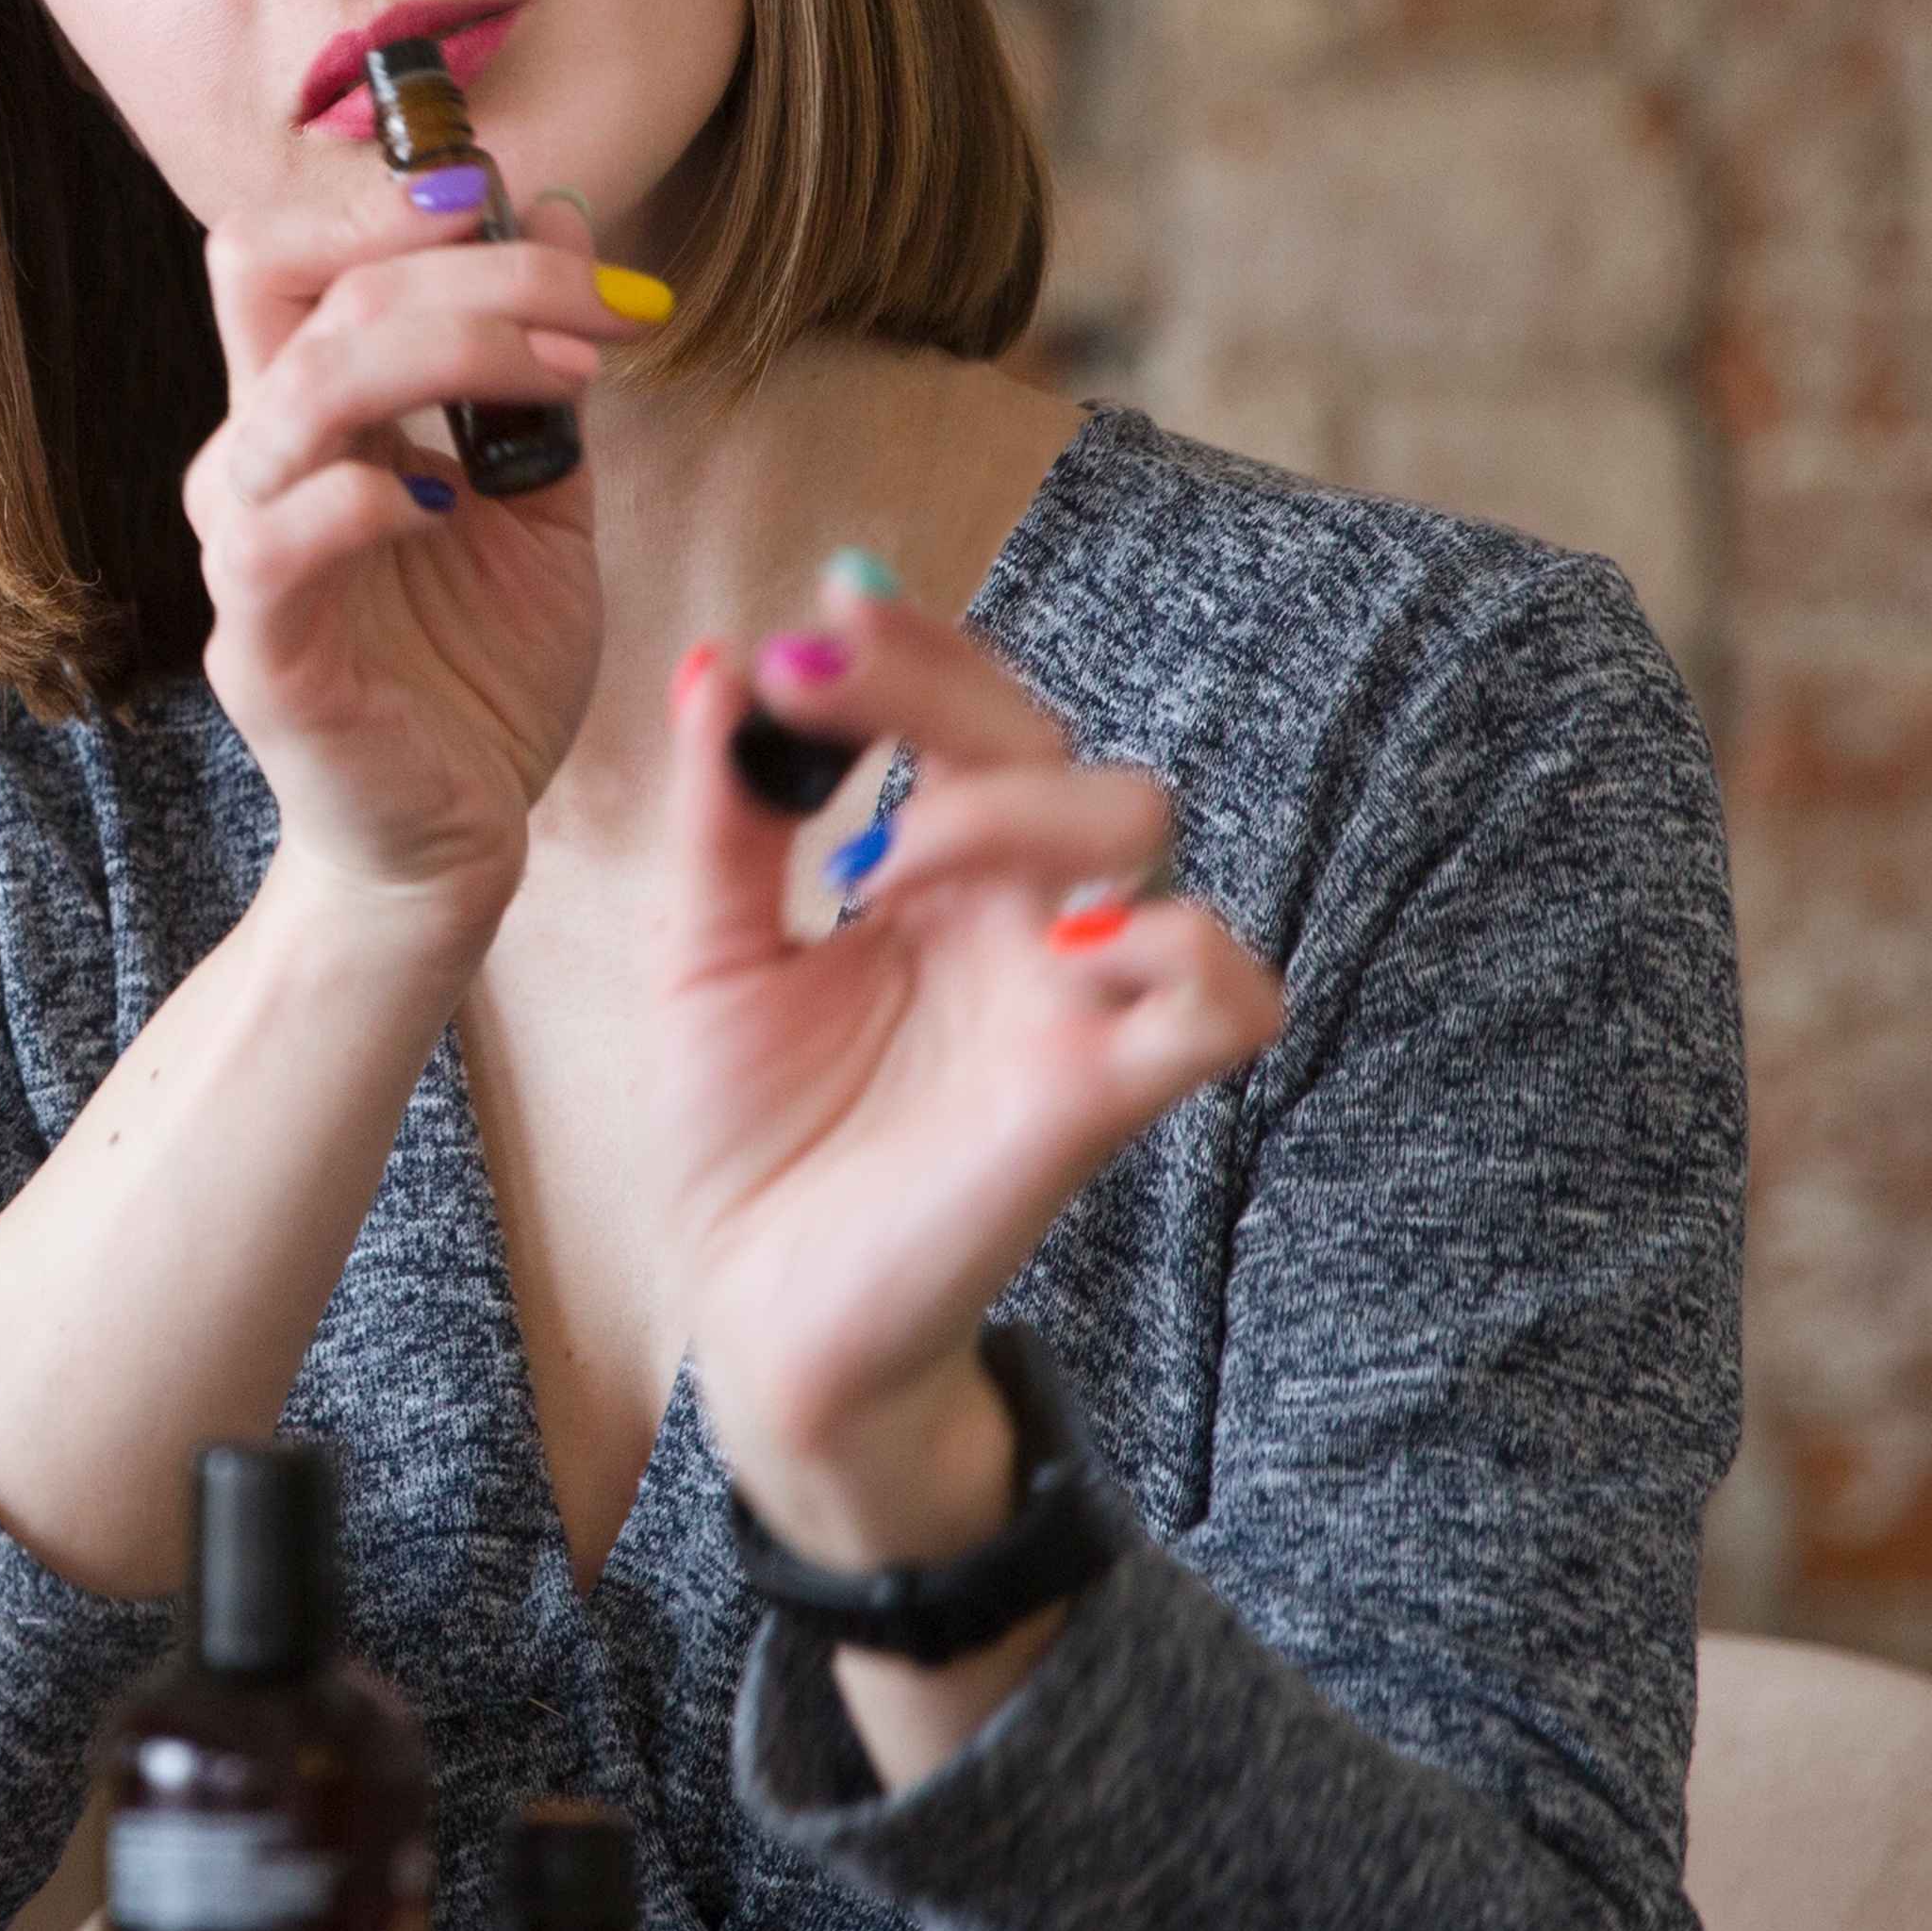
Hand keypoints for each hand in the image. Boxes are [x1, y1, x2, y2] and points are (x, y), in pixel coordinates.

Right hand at [185, 172, 623, 945]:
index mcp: (309, 422)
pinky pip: (275, 542)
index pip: (290, 256)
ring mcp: (246, 558)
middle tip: (602, 307)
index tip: (520, 208)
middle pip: (308, 292)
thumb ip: (539, 373)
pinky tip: (450, 502)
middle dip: (474, 269)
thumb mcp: (542, 501)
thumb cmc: (480, 676)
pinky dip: (364, 497)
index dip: (388, 205)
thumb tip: (563, 213)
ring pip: (300, 391)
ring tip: (570, 378)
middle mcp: (258, 469)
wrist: (454, 845)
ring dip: (451, 351)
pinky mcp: (261, 653)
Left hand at [655, 573, 1282, 1569]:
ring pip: (1139, 820)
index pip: (965, 710)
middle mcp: (1015, 918)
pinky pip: (1227, 994)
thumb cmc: (750, 1138)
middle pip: (1050, 735)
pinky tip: (1047, 951)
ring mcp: (1066, 998)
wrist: (756, 1313)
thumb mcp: (704, 955)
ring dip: (1011, 798)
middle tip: (810, 689)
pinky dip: (1174, 946)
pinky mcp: (1098, 1094)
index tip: (812, 618)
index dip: (909, 646)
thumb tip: (713, 661)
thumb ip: (720, 817)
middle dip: (936, 685)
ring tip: (879, 865)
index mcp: (933, 875)